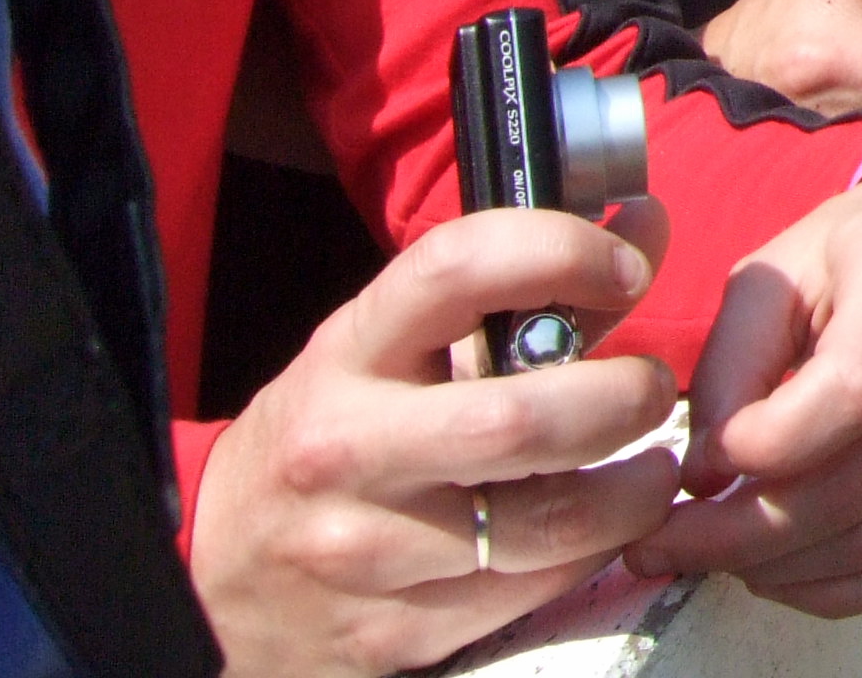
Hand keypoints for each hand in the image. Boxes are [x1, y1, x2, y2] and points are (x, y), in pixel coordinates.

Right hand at [194, 204, 682, 675]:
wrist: (210, 578)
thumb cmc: (329, 438)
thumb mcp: (390, 353)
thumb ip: (518, 297)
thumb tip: (646, 228)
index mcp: (347, 355)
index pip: (459, 267)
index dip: (563, 251)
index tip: (627, 267)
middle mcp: (348, 449)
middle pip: (522, 419)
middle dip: (622, 397)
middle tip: (651, 389)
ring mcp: (366, 551)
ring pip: (548, 521)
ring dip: (633, 491)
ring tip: (651, 466)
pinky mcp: (393, 632)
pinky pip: (534, 588)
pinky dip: (594, 552)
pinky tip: (602, 528)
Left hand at [634, 146, 861, 611]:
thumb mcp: (785, 263)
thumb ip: (733, 362)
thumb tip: (706, 478)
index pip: (852, 393)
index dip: (762, 448)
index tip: (698, 463)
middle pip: (857, 485)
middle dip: (744, 534)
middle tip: (671, 543)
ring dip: (784, 569)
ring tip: (720, 554)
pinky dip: (841, 589)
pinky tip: (786, 570)